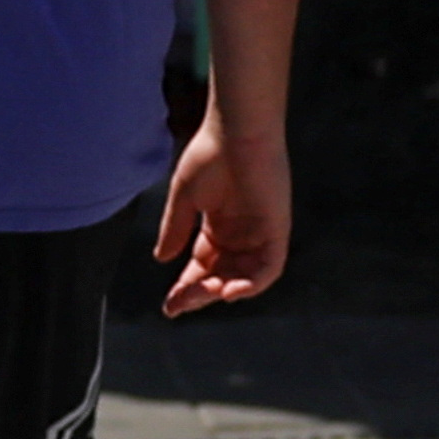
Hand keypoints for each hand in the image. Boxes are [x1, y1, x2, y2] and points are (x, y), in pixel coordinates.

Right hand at [157, 106, 289, 316]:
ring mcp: (259, 234)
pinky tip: (229, 290)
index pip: (202, 267)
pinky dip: (252, 284)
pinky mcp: (276, 230)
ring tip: (203, 294)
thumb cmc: (210, 156)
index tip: (169, 306)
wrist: (236, 132)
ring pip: (244, 278)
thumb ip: (175, 230)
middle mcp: (240, 235)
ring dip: (222, 291)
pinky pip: (270, 268)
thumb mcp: (184, 199)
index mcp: (218, 227)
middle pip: (220, 276)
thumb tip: (162, 258)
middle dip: (199, 294)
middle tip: (179, 304)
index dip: (186, 288)